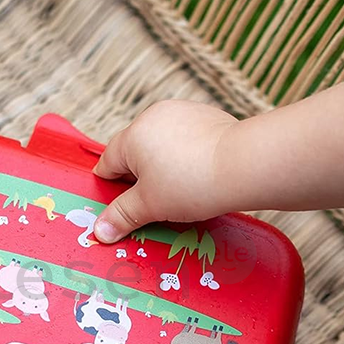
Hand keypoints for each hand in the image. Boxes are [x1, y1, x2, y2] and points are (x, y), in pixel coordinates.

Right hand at [92, 100, 236, 242]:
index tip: (121, 205)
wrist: (243, 165)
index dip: (111, 188)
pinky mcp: (206, 115)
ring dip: (164, 164)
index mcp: (133, 136)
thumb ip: (122, 216)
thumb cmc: (192, 184)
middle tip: (155, 203)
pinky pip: (186, 137)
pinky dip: (187, 154)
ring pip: (161, 143)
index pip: (108, 163)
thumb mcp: (150, 206)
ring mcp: (182, 111)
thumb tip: (99, 231)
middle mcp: (154, 116)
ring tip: (181, 189)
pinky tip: (199, 174)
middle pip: (135, 152)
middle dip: (141, 177)